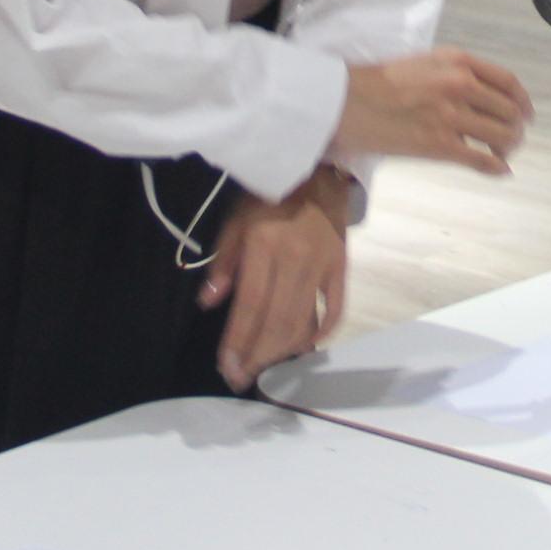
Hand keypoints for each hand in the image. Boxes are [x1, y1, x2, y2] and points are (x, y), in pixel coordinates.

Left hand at [200, 174, 351, 389]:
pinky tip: (306, 347)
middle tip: (243, 377)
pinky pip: (336, 309)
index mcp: (264, 247)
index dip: (238, 342)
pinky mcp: (341, 269)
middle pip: (277, 322)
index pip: (249, 306)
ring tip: (266, 367)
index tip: (228, 368)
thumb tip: (209, 303)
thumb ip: (223, 263)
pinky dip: (322, 333)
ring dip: (283, 352)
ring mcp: (322, 267)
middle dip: (258, 356)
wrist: (318, 172)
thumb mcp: (235, 221)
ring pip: (304, 322)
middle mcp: (295, 260)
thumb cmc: (268, 198)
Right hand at [330, 49, 532, 175]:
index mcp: (457, 61)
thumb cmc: (378, 82)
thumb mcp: (424, 62)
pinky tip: (499, 170)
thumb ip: (455, 73)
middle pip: (509, 110)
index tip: (526, 114)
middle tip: (513, 138)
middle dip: (516, 128)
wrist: (344, 102)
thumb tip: (482, 95)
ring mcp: (451, 115)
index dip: (522, 101)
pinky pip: (481, 159)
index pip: (507, 82)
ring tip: (503, 153)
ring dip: (508, 147)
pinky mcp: (439, 145)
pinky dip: (496, 167)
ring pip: (501, 136)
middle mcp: (460, 85)